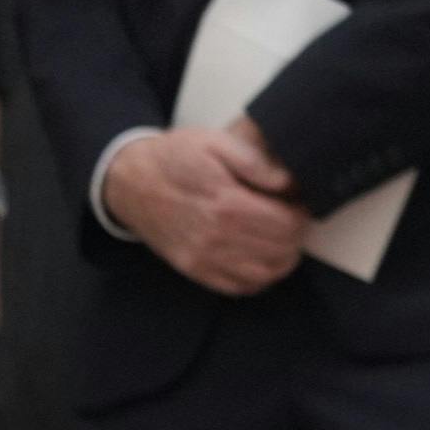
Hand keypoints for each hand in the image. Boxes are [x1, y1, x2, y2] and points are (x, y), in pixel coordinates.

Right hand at [102, 125, 309, 296]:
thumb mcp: (214, 142)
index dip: (301, 213)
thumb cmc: (172, 158)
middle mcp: (216, 237)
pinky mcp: (194, 270)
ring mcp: (204, 258)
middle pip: (282, 250)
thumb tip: (287, 182)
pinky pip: (240, 287)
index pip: (287, 224)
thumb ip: (254, 160)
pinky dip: (259, 277)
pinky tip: (259, 256)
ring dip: (282, 257)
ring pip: (266, 274)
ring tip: (279, 237)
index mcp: (226, 203)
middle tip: (290, 217)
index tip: (297, 202)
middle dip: (295, 234)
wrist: (129, 182)